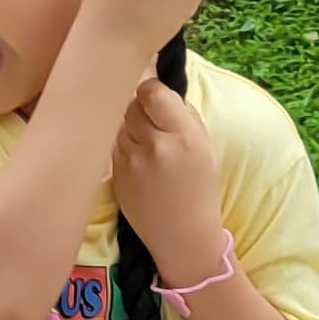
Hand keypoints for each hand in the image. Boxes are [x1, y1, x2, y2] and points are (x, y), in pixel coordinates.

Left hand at [113, 79, 226, 273]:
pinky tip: (138, 161)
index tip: (155, 96)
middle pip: (131, 104)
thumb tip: (158, 85)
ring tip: (146, 144)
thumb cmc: (198, 187)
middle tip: (151, 120)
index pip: (151, 91)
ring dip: (129, 126)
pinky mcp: (115, 175)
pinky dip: (122, 146)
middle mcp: (156, 146)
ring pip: (119, 123)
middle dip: (140, 107)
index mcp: (185, 136)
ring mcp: (131, 162)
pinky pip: (113, 145)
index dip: (151, 90)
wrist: (183, 234)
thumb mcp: (205, 146)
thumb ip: (183, 115)